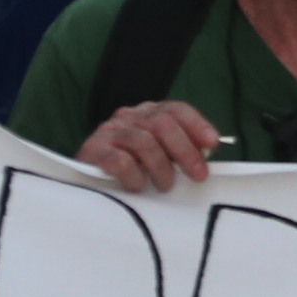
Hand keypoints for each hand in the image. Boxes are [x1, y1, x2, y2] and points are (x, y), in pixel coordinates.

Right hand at [82, 100, 219, 192]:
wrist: (84, 181)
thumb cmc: (129, 171)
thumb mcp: (156, 157)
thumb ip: (177, 152)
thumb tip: (206, 154)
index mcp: (147, 114)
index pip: (175, 110)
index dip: (197, 125)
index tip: (212, 144)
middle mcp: (129, 117)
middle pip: (162, 124)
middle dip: (185, 150)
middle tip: (198, 175)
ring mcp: (109, 132)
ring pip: (143, 141)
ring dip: (161, 167)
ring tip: (165, 185)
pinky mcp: (93, 150)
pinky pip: (119, 160)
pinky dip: (134, 176)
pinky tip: (137, 186)